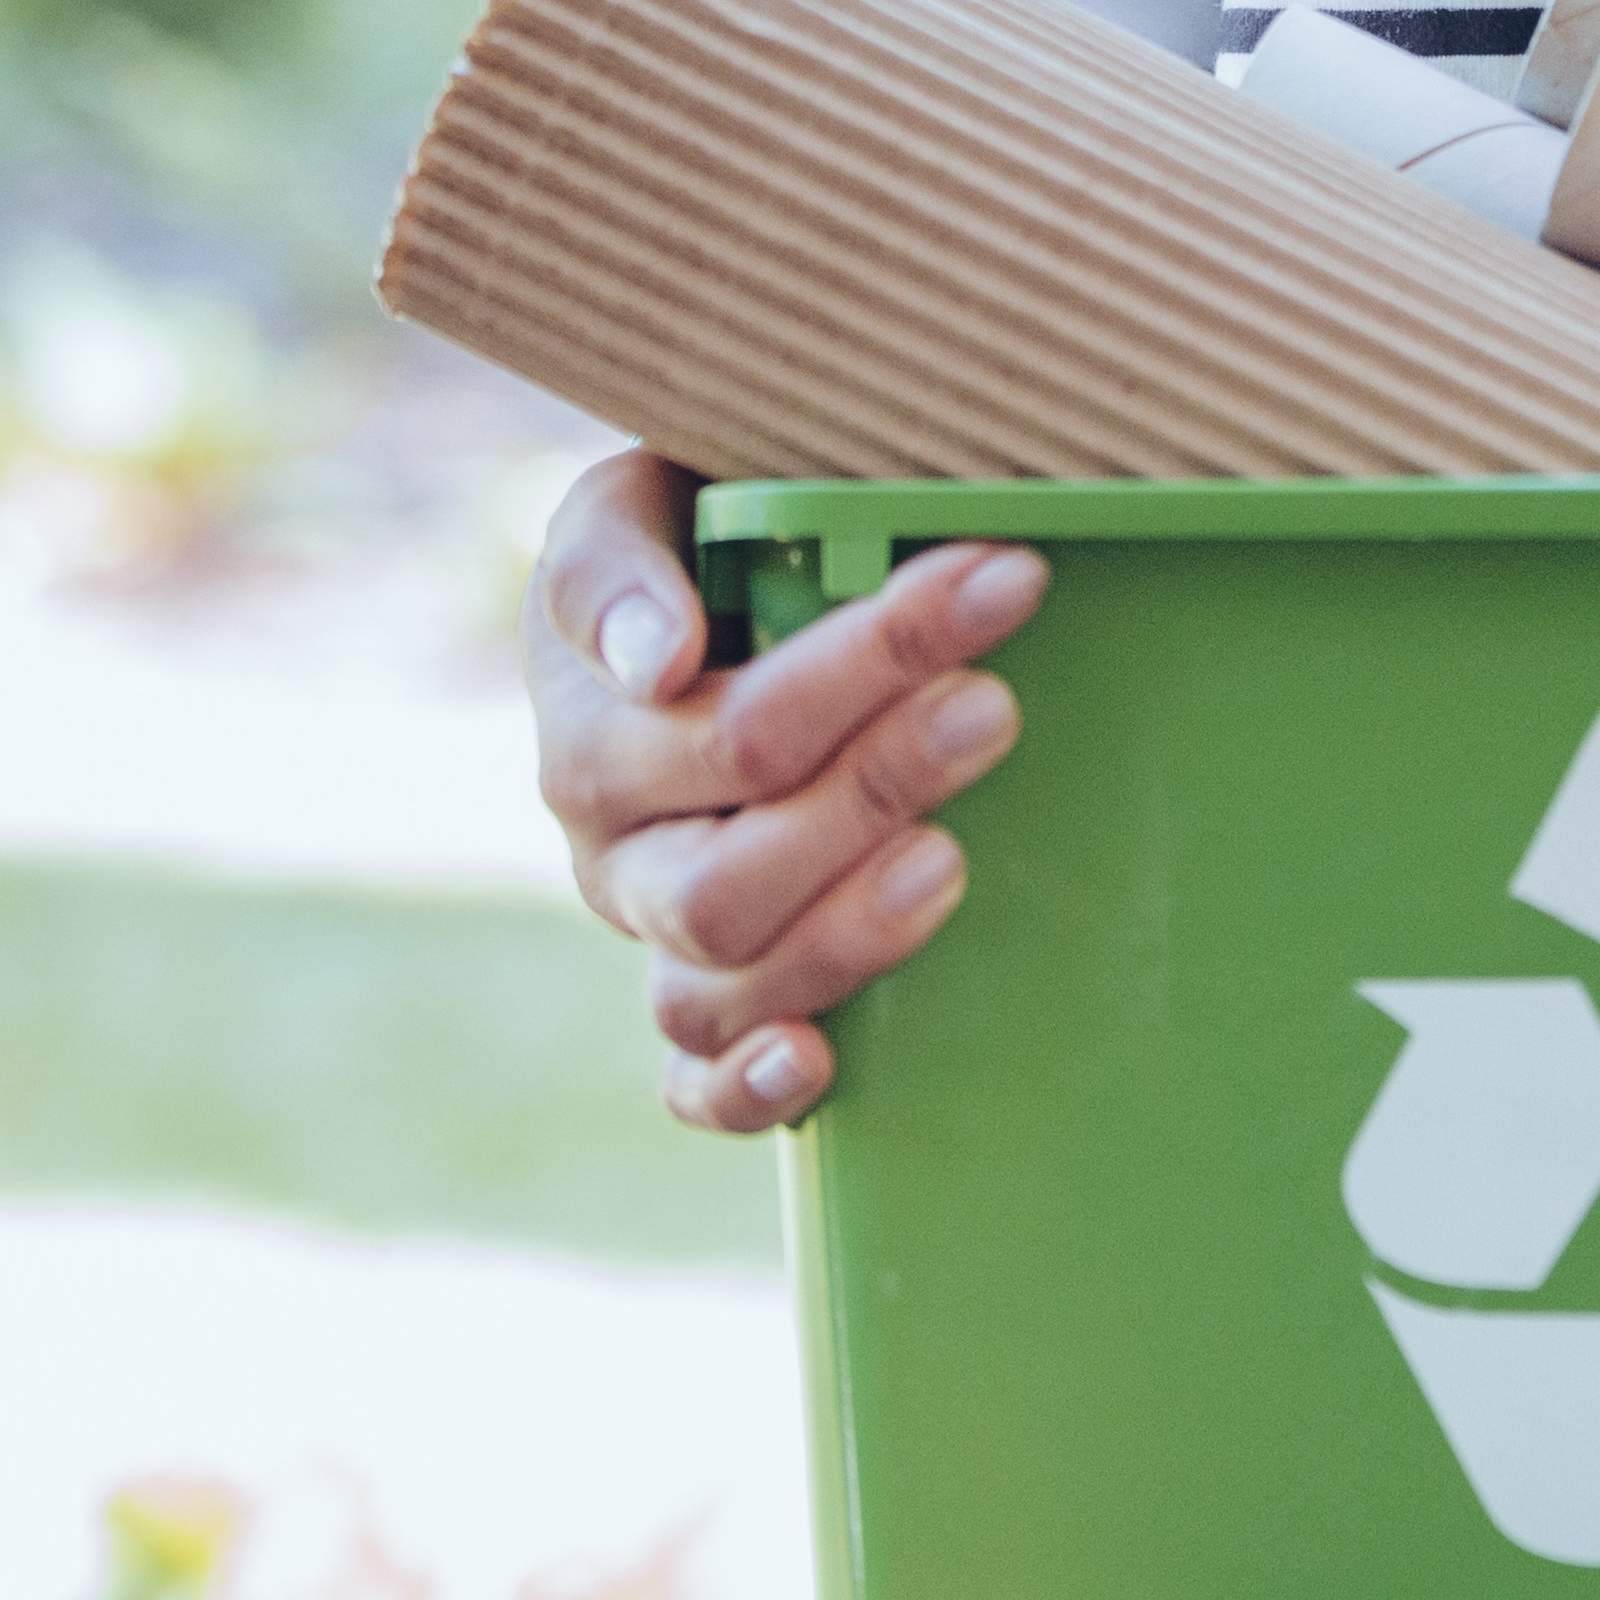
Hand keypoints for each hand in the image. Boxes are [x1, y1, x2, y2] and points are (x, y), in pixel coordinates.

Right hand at [525, 448, 1048, 1128]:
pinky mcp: (701, 1011)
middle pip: (729, 873)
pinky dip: (747, 1089)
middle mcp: (618, 853)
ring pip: (722, 981)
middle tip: (992, 705)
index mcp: (595, 731)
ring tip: (953, 858)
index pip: (727, 725)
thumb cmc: (685, 544)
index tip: (1004, 580)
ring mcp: (658, 941)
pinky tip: (817, 1061)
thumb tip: (655, 659)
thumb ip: (615, 567)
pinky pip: (696, 1086)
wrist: (684, 610)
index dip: (869, 659)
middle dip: (874, 787)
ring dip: (846, 929)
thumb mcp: (635, 509)